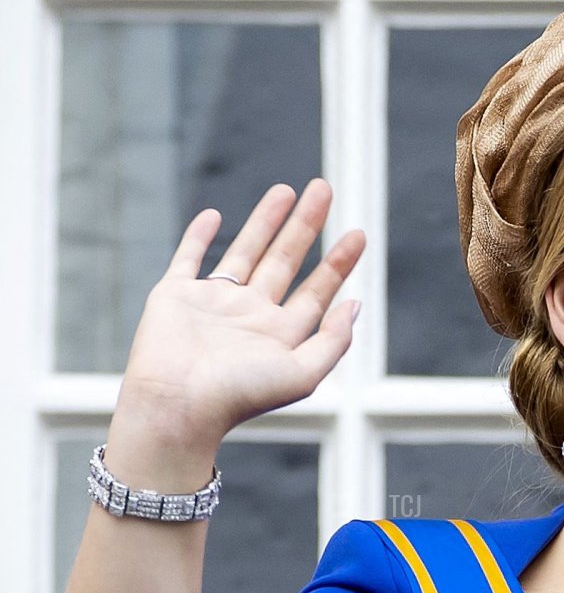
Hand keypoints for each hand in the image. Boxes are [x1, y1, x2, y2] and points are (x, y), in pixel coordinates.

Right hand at [113, 179, 364, 454]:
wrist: (177, 404)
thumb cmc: (239, 396)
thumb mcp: (302, 374)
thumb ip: (333, 341)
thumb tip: (356, 304)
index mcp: (279, 336)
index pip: (316, 292)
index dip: (338, 263)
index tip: (358, 233)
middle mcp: (249, 317)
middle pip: (285, 261)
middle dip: (306, 226)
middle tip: (325, 188)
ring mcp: (212, 304)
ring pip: (245, 251)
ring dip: (265, 221)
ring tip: (286, 190)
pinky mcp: (175, 295)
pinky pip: (188, 258)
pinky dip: (199, 236)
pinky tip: (213, 216)